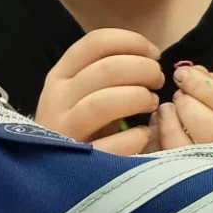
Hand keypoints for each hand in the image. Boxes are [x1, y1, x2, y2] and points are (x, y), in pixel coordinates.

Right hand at [35, 28, 164, 154]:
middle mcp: (56, 99)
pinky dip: (136, 137)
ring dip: (138, 98)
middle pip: (107, 69)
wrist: (54, 170)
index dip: (132, 42)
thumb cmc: (83, 123)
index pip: (96, 42)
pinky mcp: (77, 163)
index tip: (153, 53)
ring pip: (104, 102)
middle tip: (158, 80)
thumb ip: (110, 71)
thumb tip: (150, 55)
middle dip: (144, 69)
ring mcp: (64, 131)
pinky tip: (143, 134)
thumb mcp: (85, 91)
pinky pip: (113, 144)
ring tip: (151, 103)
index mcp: (60, 75)